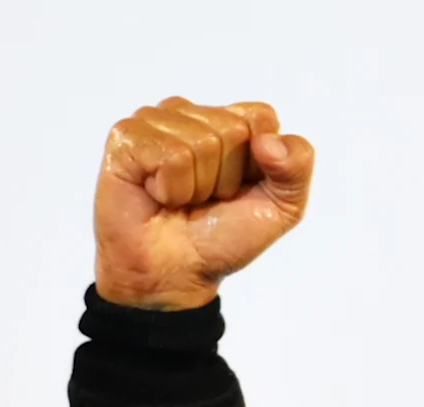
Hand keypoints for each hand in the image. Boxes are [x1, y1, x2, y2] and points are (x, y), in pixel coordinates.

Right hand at [94, 98, 315, 309]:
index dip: (259, 162)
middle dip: (225, 178)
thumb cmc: (222, 238)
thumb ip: (297, 166)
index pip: (260, 116)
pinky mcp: (126, 138)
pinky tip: (156, 195)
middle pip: (232, 129)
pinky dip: (170, 188)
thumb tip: (268, 142)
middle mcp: (192, 115)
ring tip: (179, 200)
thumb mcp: (282, 207)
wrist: (177, 273)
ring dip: (196, 186)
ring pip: (200, 141)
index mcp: (230, 123)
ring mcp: (155, 121)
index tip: (239, 189)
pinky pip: (168, 154)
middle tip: (204, 200)